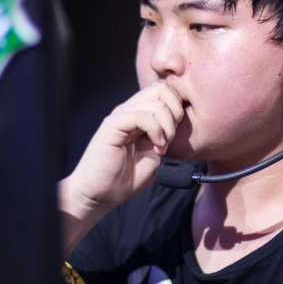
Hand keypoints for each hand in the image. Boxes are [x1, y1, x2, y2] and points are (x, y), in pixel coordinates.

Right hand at [64, 82, 184, 213]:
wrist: (102, 194)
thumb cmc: (126, 177)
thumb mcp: (155, 153)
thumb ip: (165, 134)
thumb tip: (180, 120)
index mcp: (141, 114)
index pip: (166, 91)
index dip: (178, 109)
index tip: (175, 136)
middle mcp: (130, 110)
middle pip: (163, 89)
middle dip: (176, 113)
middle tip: (170, 139)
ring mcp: (120, 115)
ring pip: (156, 102)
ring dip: (167, 127)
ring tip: (161, 148)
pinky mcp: (111, 125)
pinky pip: (140, 115)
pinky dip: (155, 130)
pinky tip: (156, 148)